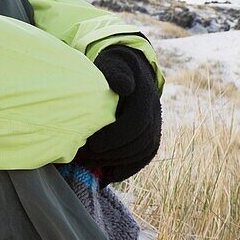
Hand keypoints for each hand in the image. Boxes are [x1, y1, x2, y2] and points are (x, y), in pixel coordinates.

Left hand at [76, 46, 160, 183]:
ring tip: (91, 164)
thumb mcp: (113, 63)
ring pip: (143, 152)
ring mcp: (154, 125)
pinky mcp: (150, 135)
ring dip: (117, 162)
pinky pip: (143, 158)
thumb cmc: (115, 66)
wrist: (131, 70)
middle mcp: (154, 112)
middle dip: (113, 153)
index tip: (94, 144)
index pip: (137, 122)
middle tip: (85, 156)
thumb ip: (115, 73)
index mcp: (144, 96)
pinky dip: (126, 170)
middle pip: (140, 141)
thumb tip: (124, 86)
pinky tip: (106, 177)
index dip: (117, 136)